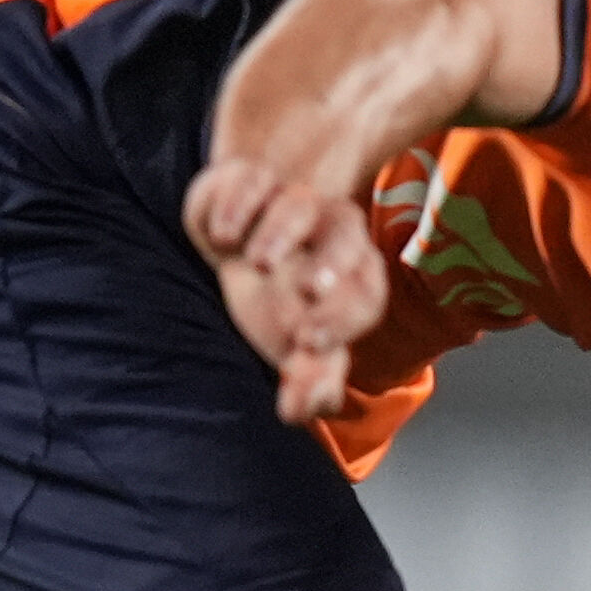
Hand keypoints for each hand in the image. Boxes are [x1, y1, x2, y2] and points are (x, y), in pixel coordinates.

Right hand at [187, 152, 398, 423]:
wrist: (238, 239)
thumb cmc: (275, 297)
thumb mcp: (292, 343)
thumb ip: (309, 381)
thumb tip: (302, 410)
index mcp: (354, 278)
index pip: (366, 295)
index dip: (344, 317)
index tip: (309, 343)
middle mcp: (333, 233)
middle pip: (347, 239)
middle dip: (331, 264)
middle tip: (307, 292)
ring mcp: (293, 203)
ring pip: (302, 207)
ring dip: (284, 233)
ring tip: (259, 262)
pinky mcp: (252, 180)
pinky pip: (253, 181)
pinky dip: (239, 204)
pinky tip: (224, 234)